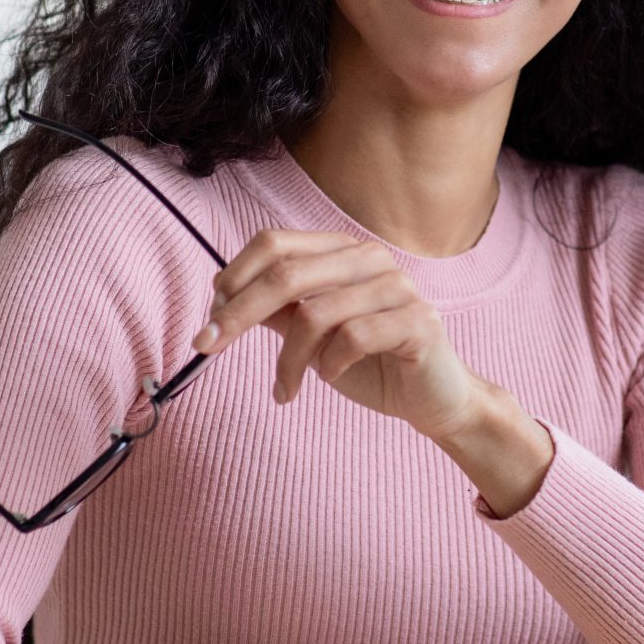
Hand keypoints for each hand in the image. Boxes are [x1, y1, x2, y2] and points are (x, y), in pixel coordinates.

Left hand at [193, 228, 482, 437]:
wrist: (434, 399)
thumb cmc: (372, 363)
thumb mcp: (313, 336)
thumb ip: (279, 312)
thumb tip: (225, 300)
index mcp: (342, 251)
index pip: (275, 243)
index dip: (234, 277)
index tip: (209, 317)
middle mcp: (370, 258)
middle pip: (286, 274)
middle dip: (238, 314)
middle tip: (208, 347)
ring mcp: (397, 287)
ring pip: (315, 314)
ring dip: (288, 360)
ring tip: (284, 387)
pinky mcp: (418, 322)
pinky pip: (353, 337)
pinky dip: (329, 365)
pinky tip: (329, 379)